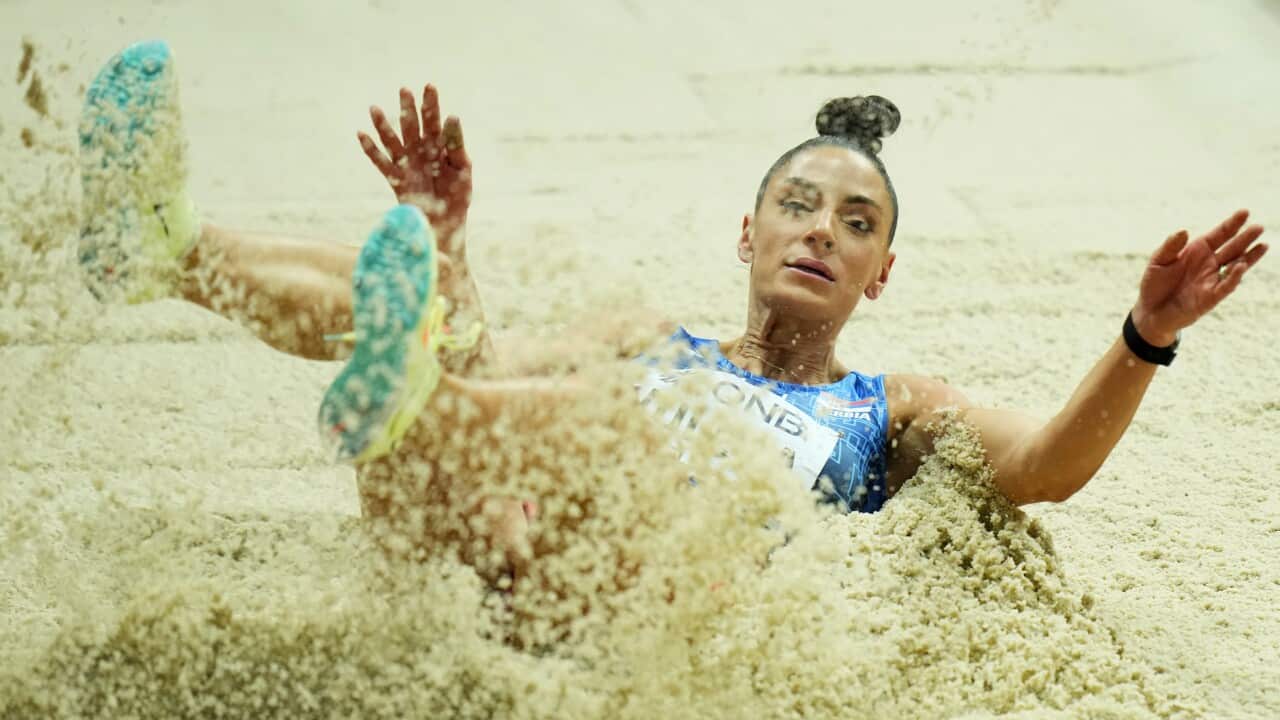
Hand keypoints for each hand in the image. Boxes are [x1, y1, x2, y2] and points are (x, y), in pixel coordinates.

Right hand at [358, 85, 471, 250]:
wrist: (445, 225)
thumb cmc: (457, 196)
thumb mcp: (462, 169)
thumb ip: (456, 145)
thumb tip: (453, 117)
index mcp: (439, 147)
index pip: (434, 121)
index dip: (431, 105)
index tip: (429, 86)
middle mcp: (420, 152)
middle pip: (412, 126)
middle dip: (408, 109)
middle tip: (404, 90)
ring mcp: (406, 165)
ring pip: (392, 141)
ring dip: (383, 125)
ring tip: (374, 108)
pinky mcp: (396, 180)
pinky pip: (381, 163)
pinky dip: (370, 150)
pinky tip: (361, 134)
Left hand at [1132, 209, 1267, 345]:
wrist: (1150, 312)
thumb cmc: (1155, 284)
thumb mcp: (1158, 261)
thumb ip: (1170, 246)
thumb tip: (1184, 230)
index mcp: (1198, 251)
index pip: (1219, 234)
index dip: (1232, 224)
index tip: (1245, 212)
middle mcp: (1209, 263)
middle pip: (1232, 248)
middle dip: (1245, 238)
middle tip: (1259, 227)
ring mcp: (1212, 280)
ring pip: (1236, 266)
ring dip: (1249, 257)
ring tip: (1263, 245)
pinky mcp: (1210, 298)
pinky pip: (1225, 286)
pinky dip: (1234, 277)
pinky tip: (1241, 266)